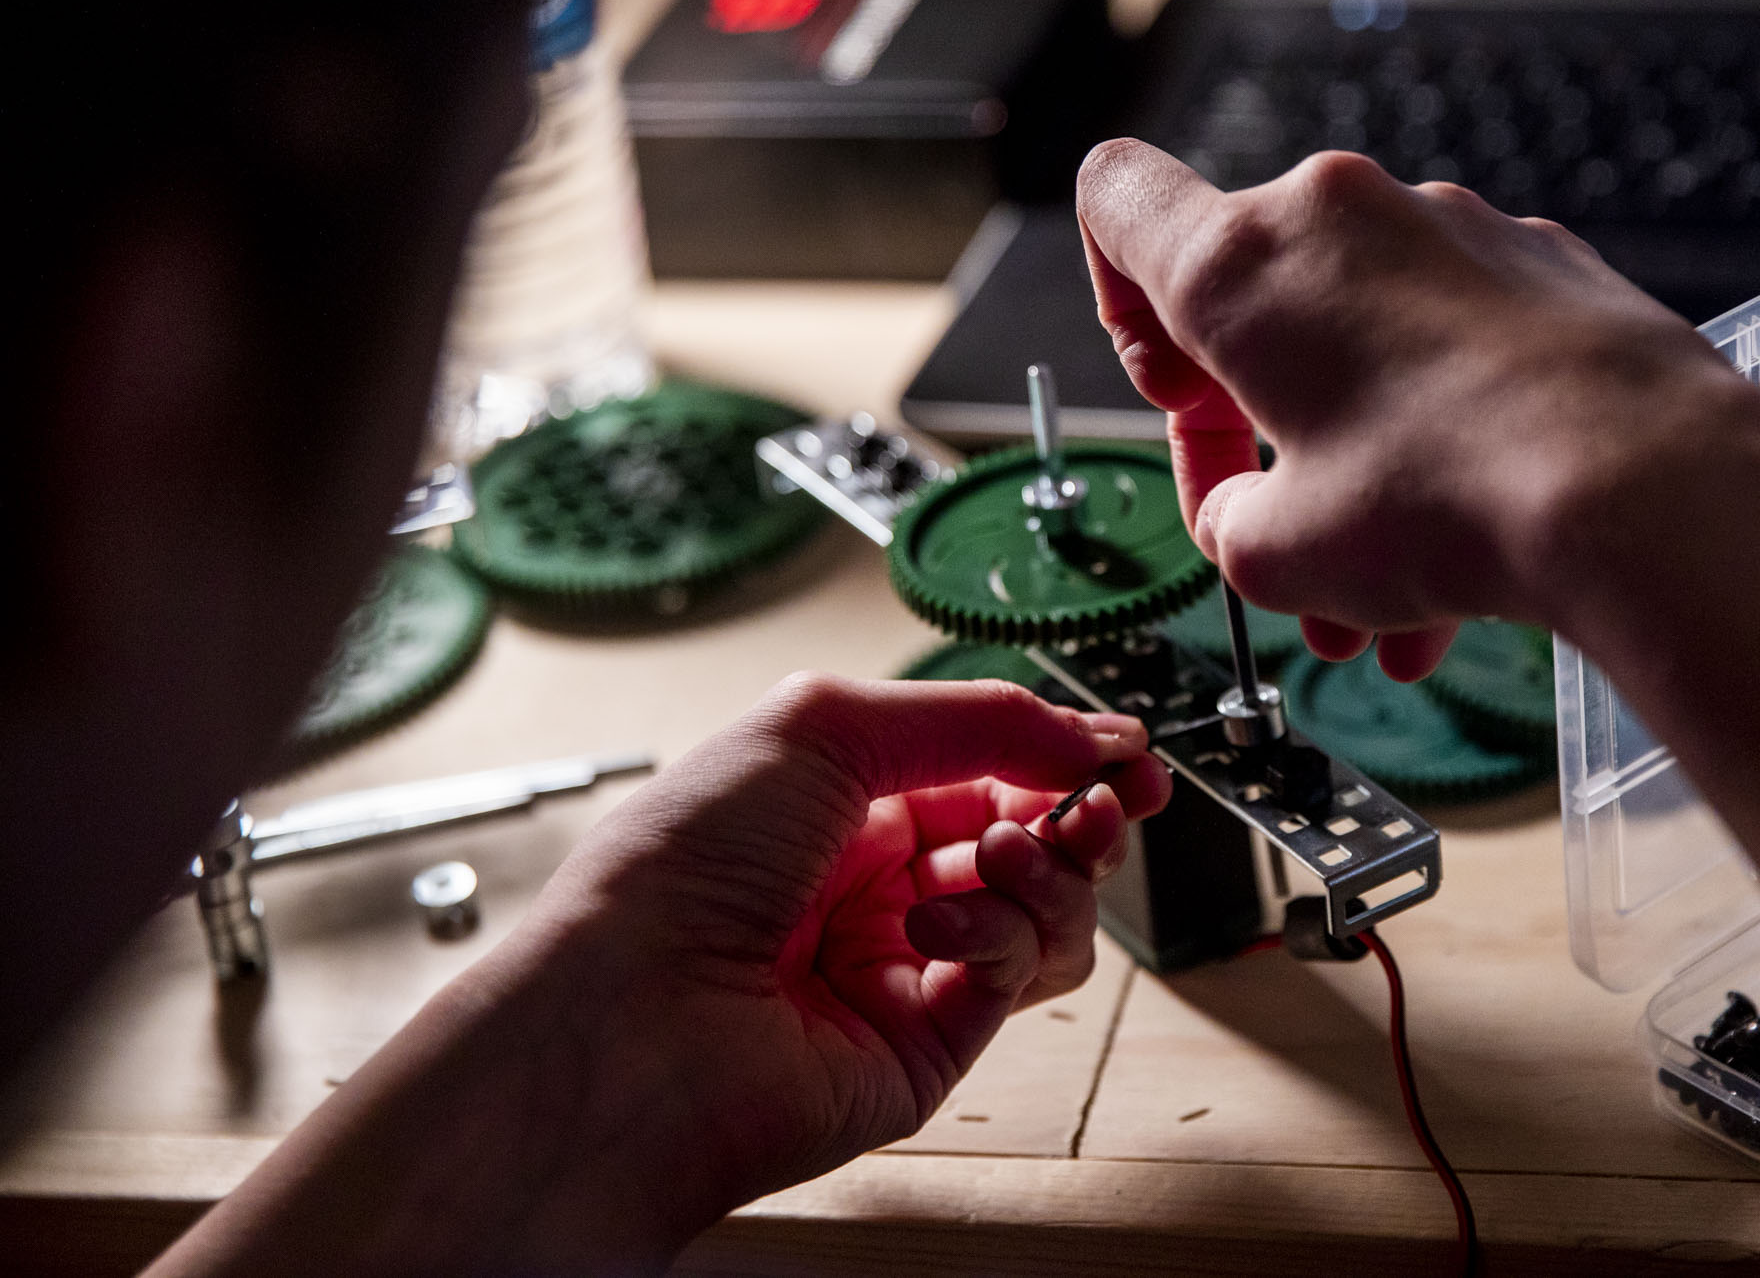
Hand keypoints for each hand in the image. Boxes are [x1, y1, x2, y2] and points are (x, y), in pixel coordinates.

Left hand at [152, 675, 1172, 1277]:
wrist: (633, 1020)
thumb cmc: (679, 867)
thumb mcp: (823, 725)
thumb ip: (974, 715)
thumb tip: (1084, 737)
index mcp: (843, 800)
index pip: (990, 767)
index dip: (1064, 754)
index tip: (1126, 749)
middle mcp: (880, 883)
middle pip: (1039, 838)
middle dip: (1081, 811)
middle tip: (1100, 801)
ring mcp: (909, 964)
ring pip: (1051, 912)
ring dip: (1048, 870)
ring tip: (1001, 856)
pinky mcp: (933, 1042)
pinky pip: (1021, 973)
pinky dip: (1003, 933)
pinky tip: (942, 922)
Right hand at [1075, 140, 1759, 674]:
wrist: (1650, 492)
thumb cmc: (1450, 503)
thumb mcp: (1277, 557)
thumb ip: (1229, 523)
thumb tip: (1257, 519)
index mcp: (1246, 260)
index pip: (1118, 200)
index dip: (1117, 304)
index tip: (1180, 398)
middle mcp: (1349, 215)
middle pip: (1258, 306)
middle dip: (1260, 435)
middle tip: (1283, 535)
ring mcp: (1459, 232)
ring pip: (1365, 348)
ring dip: (1357, 471)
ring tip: (1388, 610)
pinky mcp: (1547, 271)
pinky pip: (1457, 353)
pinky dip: (1443, 444)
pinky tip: (1471, 565)